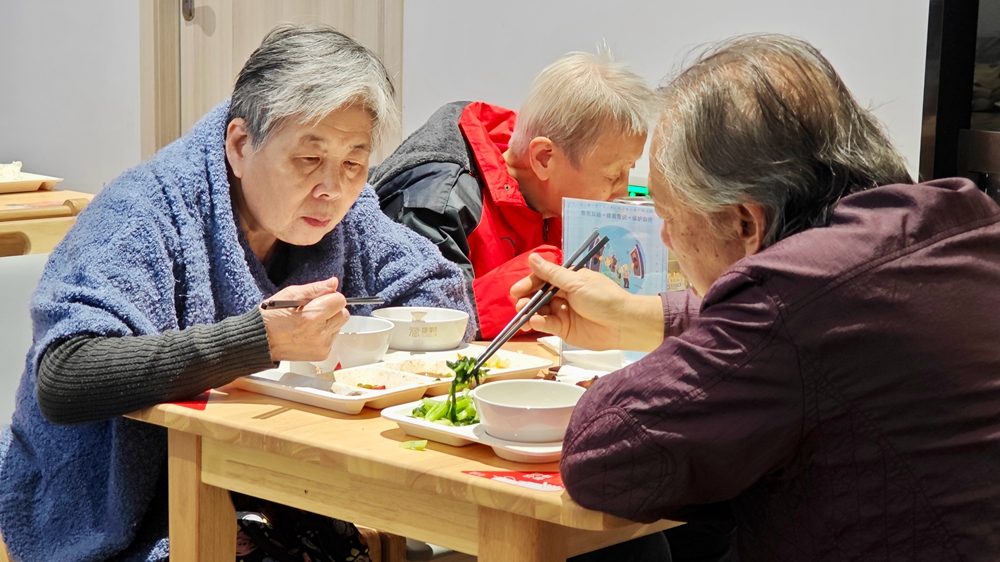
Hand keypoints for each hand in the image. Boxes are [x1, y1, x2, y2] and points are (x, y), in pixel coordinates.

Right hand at [260, 276, 348, 361]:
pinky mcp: (322, 354)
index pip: (340, 300)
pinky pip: (333, 338)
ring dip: (329, 322)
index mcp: (312, 316)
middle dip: (331, 310)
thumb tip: (333, 283)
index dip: (329, 297)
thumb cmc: (272, 317)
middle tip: (312, 311)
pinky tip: (308, 333)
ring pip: (339, 326)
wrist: (261, 340)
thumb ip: (315, 289)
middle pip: (343, 314)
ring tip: (308, 323)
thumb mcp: (290, 294)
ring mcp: (322, 346)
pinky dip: (324, 334)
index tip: (317, 300)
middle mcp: (319, 334)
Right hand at [511, 254, 665, 351]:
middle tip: (519, 304)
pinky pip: (547, 325)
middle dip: (526, 299)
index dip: (529, 284)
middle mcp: (564, 295)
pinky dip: (540, 323)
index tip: (516, 290)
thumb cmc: (603, 298)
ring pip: (540, 312)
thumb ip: (551, 274)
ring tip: (524, 315)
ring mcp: (563, 313)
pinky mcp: (564, 329)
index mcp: (568, 280)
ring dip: (530, 313)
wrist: (622, 323)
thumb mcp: (576, 282)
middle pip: (538, 296)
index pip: (542, 279)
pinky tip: (536, 322)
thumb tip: (532, 258)